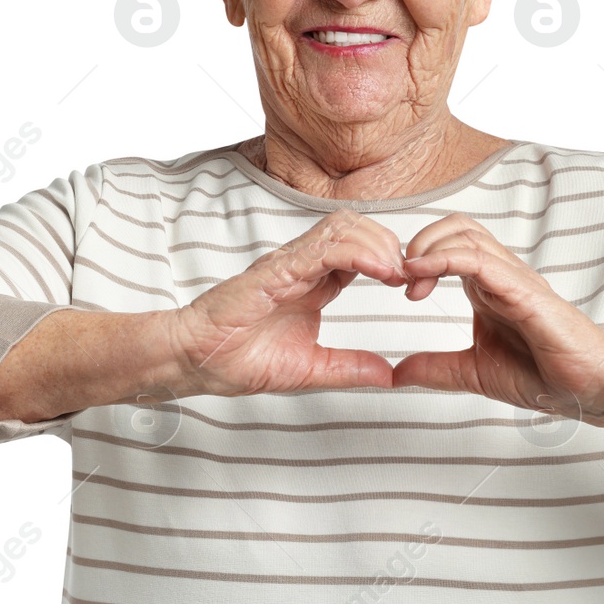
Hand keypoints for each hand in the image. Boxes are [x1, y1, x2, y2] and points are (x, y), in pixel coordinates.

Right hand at [168, 209, 405, 397]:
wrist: (194, 361)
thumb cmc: (236, 358)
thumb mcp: (309, 369)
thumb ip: (348, 368)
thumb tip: (387, 375)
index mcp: (312, 282)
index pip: (359, 250)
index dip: (389, 259)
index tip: (409, 284)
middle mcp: (302, 265)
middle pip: (357, 228)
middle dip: (390, 244)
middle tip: (409, 275)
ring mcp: (289, 263)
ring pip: (344, 228)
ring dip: (379, 244)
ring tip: (397, 272)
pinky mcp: (276, 270)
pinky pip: (324, 248)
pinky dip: (358, 253)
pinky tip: (380, 271)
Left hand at [390, 213, 603, 427]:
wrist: (588, 389)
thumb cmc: (544, 375)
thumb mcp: (474, 372)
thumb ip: (436, 369)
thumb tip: (396, 373)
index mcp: (488, 287)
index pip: (449, 243)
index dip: (417, 256)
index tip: (398, 287)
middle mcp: (500, 274)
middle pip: (455, 226)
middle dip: (419, 242)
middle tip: (399, 277)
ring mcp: (513, 278)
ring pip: (465, 233)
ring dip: (427, 247)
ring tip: (408, 275)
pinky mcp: (524, 291)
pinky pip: (480, 260)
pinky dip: (445, 258)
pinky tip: (421, 273)